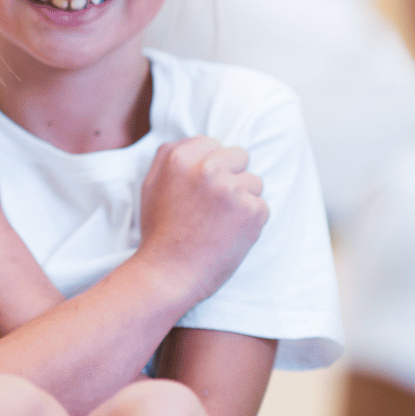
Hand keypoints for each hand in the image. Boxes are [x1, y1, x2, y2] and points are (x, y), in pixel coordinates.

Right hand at [136, 137, 267, 306]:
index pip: (213, 143)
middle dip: (231, 177)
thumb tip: (200, 141)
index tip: (201, 189)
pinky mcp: (252, 211)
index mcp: (179, 157)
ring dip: (243, 201)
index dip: (210, 168)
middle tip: (212, 207)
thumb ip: (170, 155)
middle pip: (239, 157)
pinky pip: (262, 207)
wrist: (169, 274)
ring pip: (254, 182)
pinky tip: (229, 235)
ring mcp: (231, 189)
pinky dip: (251, 222)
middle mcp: (206, 168)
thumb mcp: (152, 184)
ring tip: (219, 223)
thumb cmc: (160, 231)